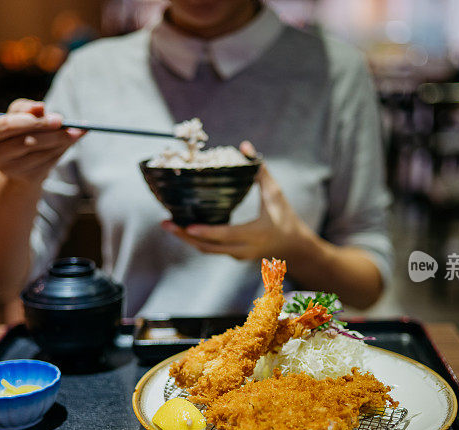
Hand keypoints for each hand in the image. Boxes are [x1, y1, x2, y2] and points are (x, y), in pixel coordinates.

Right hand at [0, 98, 84, 185]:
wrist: (21, 157)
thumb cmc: (19, 128)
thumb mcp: (20, 113)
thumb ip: (27, 107)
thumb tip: (40, 107)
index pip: (7, 126)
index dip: (33, 122)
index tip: (57, 118)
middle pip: (24, 143)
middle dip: (50, 134)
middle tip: (70, 127)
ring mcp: (8, 170)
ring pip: (39, 154)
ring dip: (60, 143)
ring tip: (74, 133)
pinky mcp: (25, 178)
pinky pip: (47, 164)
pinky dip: (60, 152)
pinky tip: (68, 143)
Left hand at [162, 141, 317, 261]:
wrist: (294, 246)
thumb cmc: (284, 216)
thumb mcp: (275, 193)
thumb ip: (260, 170)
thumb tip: (244, 146)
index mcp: (255, 234)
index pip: (226, 235)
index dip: (207, 231)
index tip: (188, 226)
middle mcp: (244, 249)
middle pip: (209, 247)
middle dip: (185, 236)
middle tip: (165, 223)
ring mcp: (237, 255)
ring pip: (207, 250)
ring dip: (187, 239)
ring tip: (168, 225)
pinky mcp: (233, 255)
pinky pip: (211, 249)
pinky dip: (197, 240)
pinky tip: (183, 227)